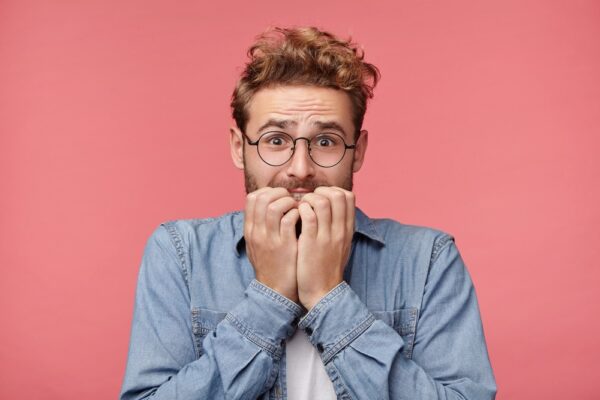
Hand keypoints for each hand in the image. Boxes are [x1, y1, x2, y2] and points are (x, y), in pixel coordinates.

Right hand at [244, 187, 299, 301]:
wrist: (276, 291)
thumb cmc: (271, 265)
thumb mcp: (257, 245)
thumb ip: (260, 225)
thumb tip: (268, 206)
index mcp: (250, 230)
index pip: (252, 198)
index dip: (268, 191)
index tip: (280, 196)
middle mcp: (257, 232)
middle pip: (261, 198)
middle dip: (279, 193)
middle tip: (291, 199)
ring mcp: (270, 239)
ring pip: (274, 206)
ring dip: (289, 202)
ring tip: (298, 207)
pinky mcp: (285, 246)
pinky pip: (288, 220)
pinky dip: (297, 213)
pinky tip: (303, 218)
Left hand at [296, 187, 354, 309]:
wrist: (323, 293)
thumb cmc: (327, 268)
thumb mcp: (340, 246)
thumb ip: (338, 227)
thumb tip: (331, 209)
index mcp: (347, 230)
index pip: (348, 197)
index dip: (333, 191)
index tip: (320, 198)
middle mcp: (339, 231)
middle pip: (338, 195)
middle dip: (321, 191)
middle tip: (309, 200)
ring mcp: (326, 236)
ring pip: (322, 202)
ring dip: (308, 199)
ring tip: (301, 207)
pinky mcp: (311, 243)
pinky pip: (308, 216)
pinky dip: (301, 210)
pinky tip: (295, 217)